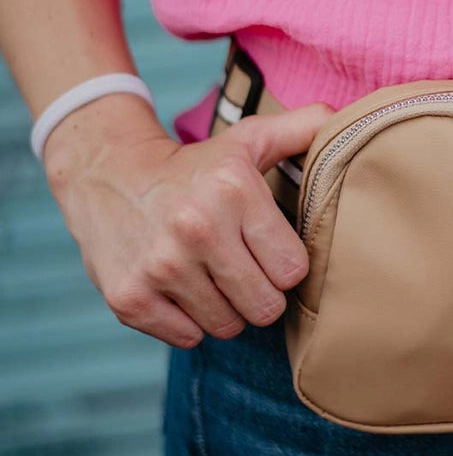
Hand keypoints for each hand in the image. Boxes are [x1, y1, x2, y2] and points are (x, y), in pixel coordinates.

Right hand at [44, 94, 332, 347]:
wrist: (105, 174)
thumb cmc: (193, 166)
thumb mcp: (246, 140)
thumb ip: (300, 129)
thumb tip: (343, 118)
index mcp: (233, 191)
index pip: (293, 270)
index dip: (285, 264)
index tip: (267, 249)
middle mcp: (196, 229)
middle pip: (266, 307)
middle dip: (261, 293)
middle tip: (242, 268)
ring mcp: (159, 267)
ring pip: (228, 327)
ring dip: (226, 308)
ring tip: (210, 275)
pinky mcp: (130, 299)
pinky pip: (189, 338)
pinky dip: (189, 321)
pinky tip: (180, 287)